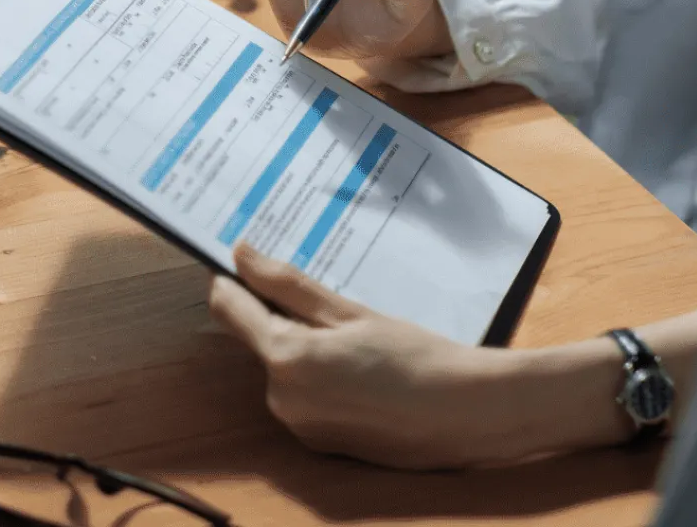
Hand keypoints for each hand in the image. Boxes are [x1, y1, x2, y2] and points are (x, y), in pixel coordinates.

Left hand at [208, 246, 529, 468]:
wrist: (466, 415)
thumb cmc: (416, 357)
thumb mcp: (350, 312)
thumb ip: (288, 286)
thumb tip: (242, 256)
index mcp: (286, 358)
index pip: (230, 308)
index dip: (232, 278)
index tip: (246, 257)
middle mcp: (281, 398)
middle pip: (259, 338)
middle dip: (282, 314)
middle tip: (328, 294)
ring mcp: (299, 424)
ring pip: (282, 366)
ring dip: (304, 345)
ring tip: (356, 333)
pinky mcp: (318, 441)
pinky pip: (303, 394)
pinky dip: (319, 375)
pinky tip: (361, 366)